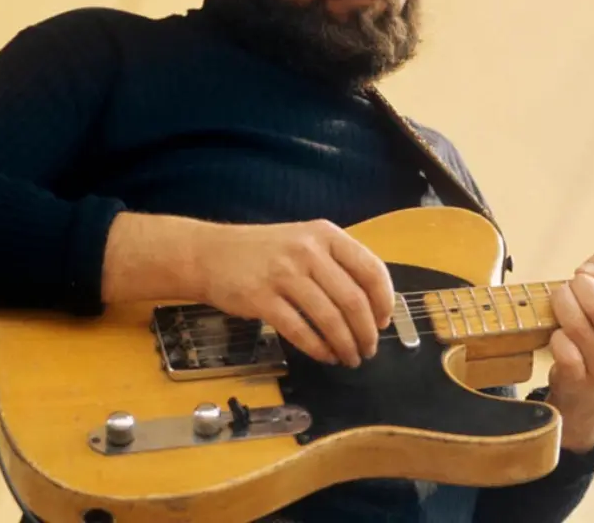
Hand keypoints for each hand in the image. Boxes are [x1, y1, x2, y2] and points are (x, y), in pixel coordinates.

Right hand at [102, 213, 394, 368]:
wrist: (210, 253)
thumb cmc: (264, 252)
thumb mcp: (305, 241)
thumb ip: (337, 264)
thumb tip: (373, 305)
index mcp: (326, 235)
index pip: (371, 269)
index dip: (383, 301)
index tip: (383, 322)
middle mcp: (308, 250)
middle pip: (353, 300)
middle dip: (366, 332)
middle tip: (368, 350)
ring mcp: (284, 273)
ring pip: (330, 318)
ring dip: (345, 345)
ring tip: (349, 358)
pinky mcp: (262, 298)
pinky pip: (300, 330)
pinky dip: (318, 348)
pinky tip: (325, 356)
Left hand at [546, 251, 593, 452]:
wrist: (591, 392)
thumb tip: (591, 269)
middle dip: (580, 286)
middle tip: (574, 284)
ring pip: (577, 326)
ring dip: (563, 302)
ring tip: (562, 296)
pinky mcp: (579, 382)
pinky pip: (563, 347)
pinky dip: (557, 333)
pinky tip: (561, 333)